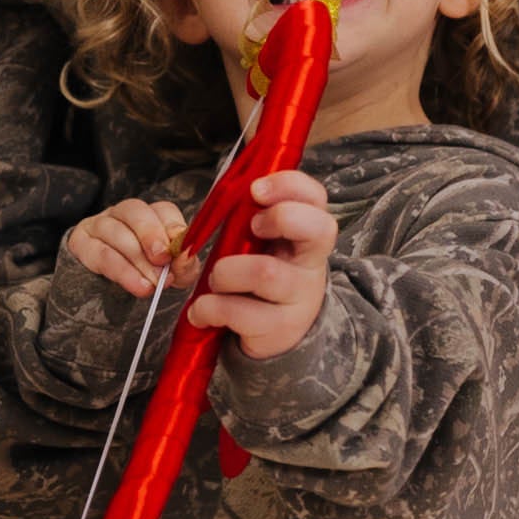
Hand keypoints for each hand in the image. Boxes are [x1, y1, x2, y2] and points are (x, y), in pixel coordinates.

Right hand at [65, 193, 193, 300]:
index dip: (173, 227)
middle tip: (163, 259)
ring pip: (116, 232)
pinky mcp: (81, 243)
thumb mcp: (172, 273)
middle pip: (135, 211)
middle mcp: (122, 214)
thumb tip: (186, 258)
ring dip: (138, 260)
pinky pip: (102, 254)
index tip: (182, 249)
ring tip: (153, 284)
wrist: (106, 297)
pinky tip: (138, 287)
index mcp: (150, 215)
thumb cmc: (145, 277)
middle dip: (151, 235)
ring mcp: (98, 225)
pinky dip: (123, 272)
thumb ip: (183, 266)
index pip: (162, 210)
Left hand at [192, 165, 333, 361]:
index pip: (315, 198)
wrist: (273, 333)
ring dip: (225, 272)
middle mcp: (311, 263)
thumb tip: (230, 189)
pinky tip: (201, 312)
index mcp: (306, 234)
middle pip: (317, 229)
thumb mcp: (260, 244)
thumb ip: (250, 216)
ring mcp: (300, 297)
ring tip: (214, 280)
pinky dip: (208, 308)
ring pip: (266, 272)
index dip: (289, 185)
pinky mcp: (281, 328)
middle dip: (279, 217)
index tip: (255, 190)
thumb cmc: (259, 275)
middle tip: (250, 227)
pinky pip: (239, 311)